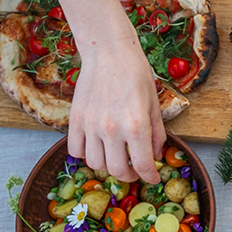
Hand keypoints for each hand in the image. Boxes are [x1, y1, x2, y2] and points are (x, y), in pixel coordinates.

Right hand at [67, 35, 164, 183]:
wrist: (109, 52)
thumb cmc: (136, 74)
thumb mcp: (154, 104)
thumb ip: (157, 134)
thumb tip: (156, 156)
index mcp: (136, 125)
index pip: (143, 165)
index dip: (150, 176)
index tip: (152, 178)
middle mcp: (112, 129)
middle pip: (118, 170)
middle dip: (130, 175)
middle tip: (135, 170)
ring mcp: (91, 125)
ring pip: (96, 164)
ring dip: (108, 166)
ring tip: (117, 158)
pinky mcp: (75, 120)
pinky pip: (75, 150)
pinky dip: (86, 155)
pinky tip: (97, 147)